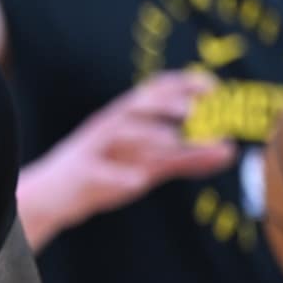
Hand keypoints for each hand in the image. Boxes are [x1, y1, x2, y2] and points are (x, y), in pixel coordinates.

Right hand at [20, 70, 235, 247]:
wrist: (51, 197)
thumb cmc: (105, 173)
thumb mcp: (148, 164)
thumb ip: (186, 158)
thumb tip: (230, 151)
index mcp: (123, 119)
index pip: (153, 92)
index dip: (181, 85)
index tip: (212, 86)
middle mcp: (107, 128)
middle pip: (135, 108)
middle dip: (163, 106)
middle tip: (192, 111)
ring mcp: (93, 150)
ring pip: (118, 136)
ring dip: (145, 136)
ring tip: (171, 141)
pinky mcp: (81, 175)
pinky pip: (99, 173)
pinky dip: (118, 175)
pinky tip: (137, 181)